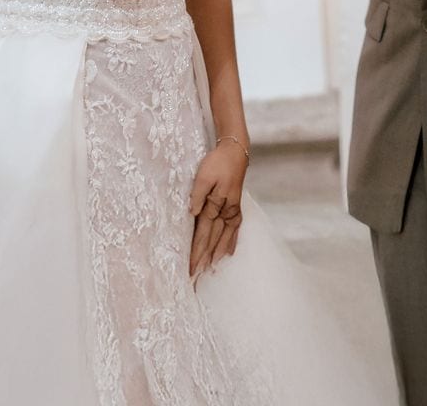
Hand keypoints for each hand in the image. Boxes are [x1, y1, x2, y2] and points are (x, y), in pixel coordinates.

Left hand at [188, 140, 247, 277]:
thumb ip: (198, 194)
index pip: (204, 233)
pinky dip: (231, 241)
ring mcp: (232, 209)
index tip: (190, 267)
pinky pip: (235, 228)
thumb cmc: (218, 161)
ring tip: (211, 269)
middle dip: (204, 258)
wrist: (236, 149)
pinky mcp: (235, 205)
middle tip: (195, 276)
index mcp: (217, 204)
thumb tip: (193, 213)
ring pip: (225, 236)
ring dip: (217, 253)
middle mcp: (226, 210)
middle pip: (214, 238)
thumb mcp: (204, 175)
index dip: (197, 251)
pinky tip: (228, 252)